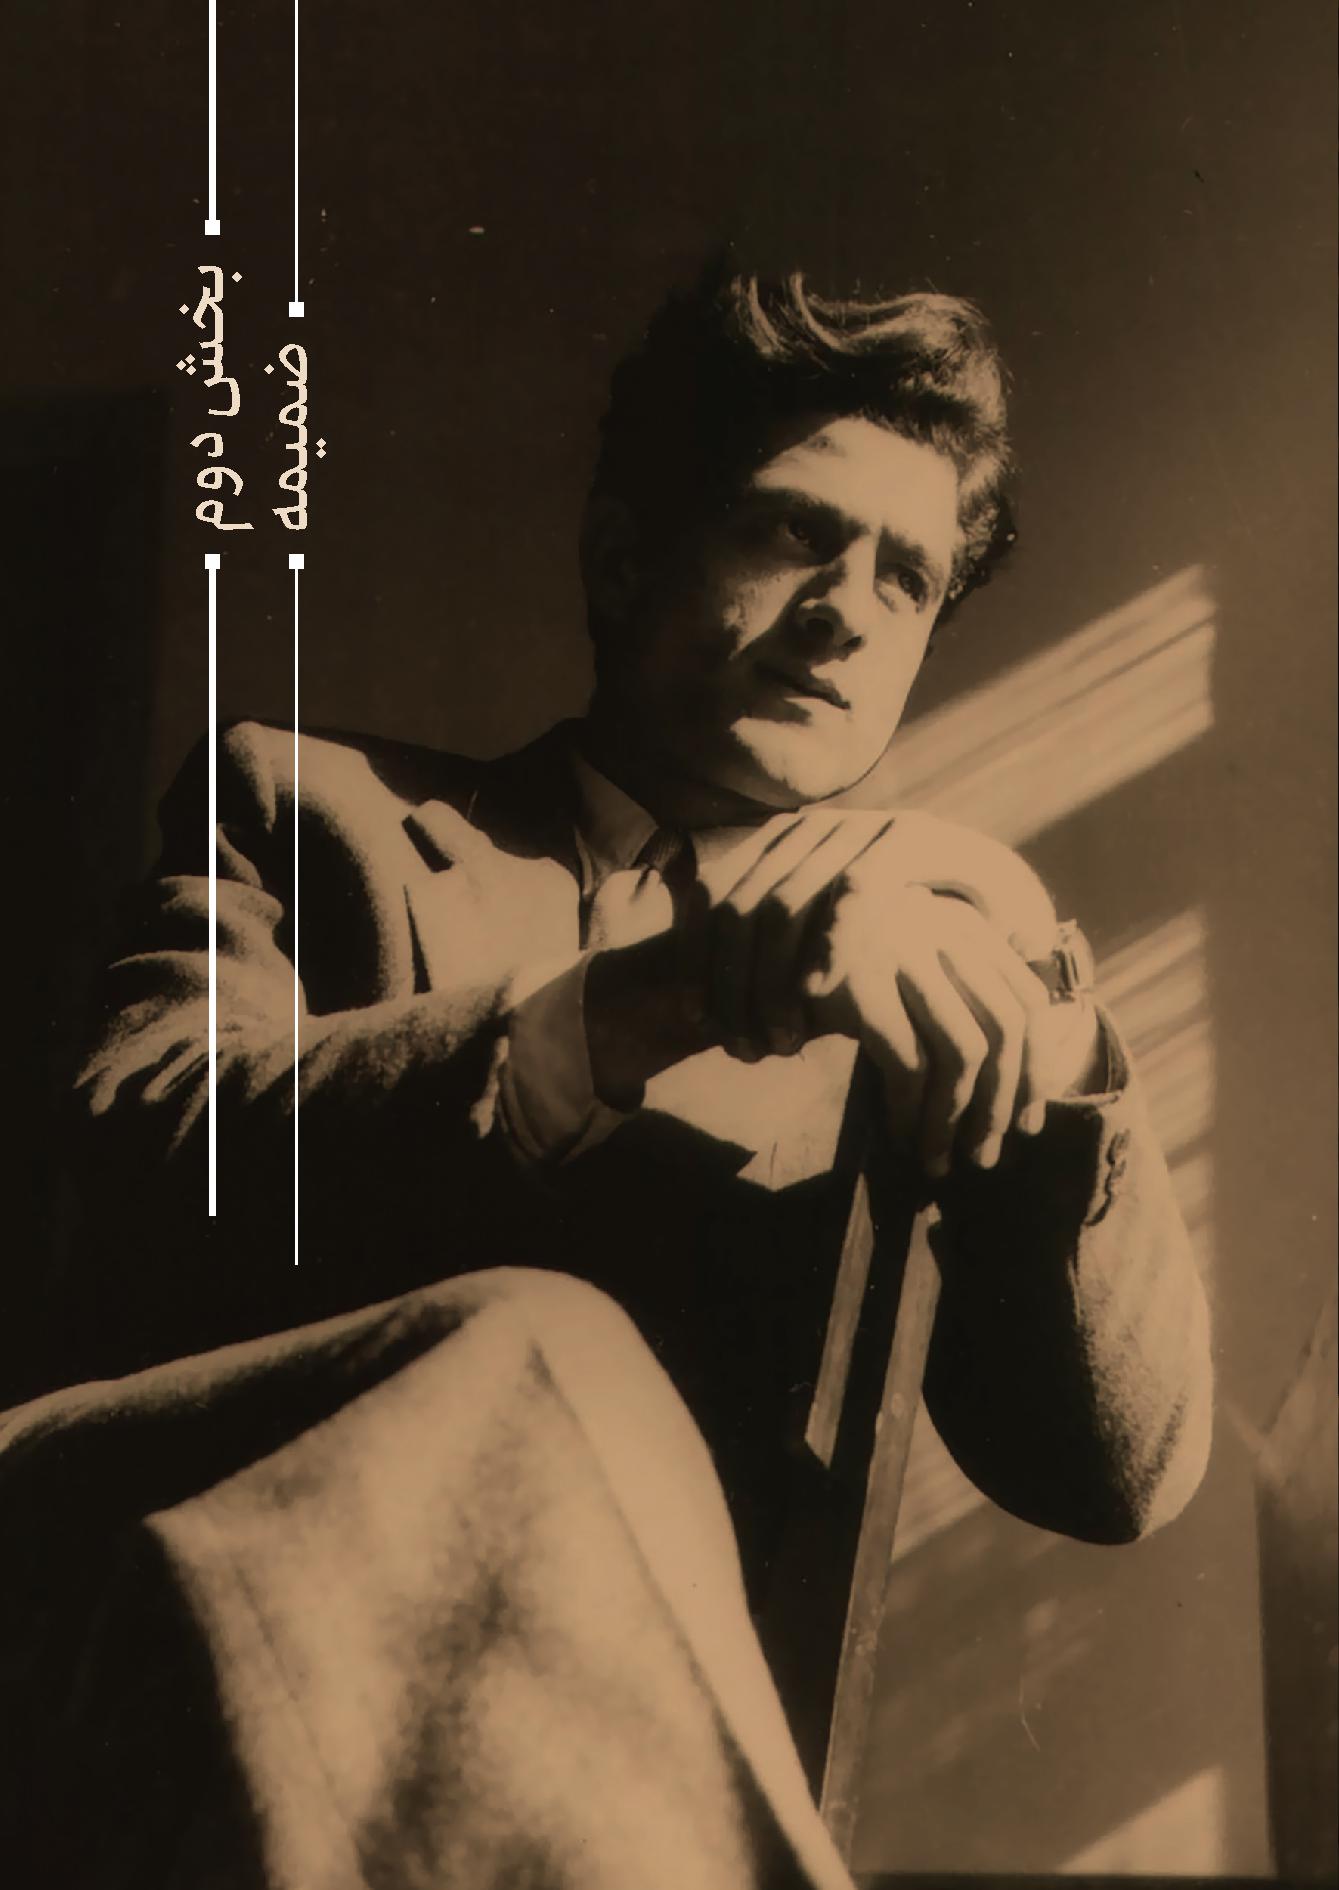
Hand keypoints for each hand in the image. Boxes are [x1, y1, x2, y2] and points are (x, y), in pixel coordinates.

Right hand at [699, 810, 1099, 1174]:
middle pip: (1009, 1026)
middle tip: (987, 1156)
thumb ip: (941, 998)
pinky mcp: (860, 982)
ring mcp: (900, 949)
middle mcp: (938, 927)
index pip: (1028, 998)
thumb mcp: (889, 971)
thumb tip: (1000, 1077)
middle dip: (1005, 1102)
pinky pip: (909, 1064)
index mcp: (956, 921)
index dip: (1035, 1068)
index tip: (1024, 1122)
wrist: (728, 944)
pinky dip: (910, 1113)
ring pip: (968, 1050)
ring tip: (940, 1160)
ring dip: (958, 1118)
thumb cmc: (812, 969)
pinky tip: (898, 1140)